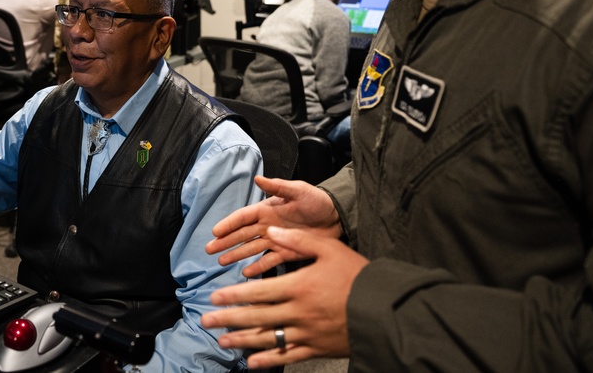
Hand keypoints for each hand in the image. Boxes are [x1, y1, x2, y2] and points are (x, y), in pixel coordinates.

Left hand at [202, 227, 368, 367]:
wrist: (386, 310)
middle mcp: (298, 312)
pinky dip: (269, 359)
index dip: (233, 296)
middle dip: (228, 319)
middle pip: (256, 317)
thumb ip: (297, 241)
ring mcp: (307, 333)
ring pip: (267, 338)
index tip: (214, 298)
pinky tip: (252, 362)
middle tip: (206, 320)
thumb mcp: (329, 249)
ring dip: (242, 340)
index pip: (257, 292)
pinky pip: (288, 356)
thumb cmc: (357, 275)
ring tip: (222, 340)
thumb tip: (271, 232)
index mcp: (298, 286)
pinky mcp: (317, 348)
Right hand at [206, 176, 341, 276]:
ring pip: (252, 249)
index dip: (229, 224)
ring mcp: (277, 239)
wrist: (338, 216)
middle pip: (242, 235)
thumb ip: (278, 187)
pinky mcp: (288, 252)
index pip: (243, 217)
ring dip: (237, 255)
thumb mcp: (299, 190)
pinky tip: (246, 273)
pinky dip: (258, 267)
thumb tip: (258, 179)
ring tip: (222, 262)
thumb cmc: (318, 201)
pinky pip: (270, 261)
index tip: (215, 232)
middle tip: (210, 250)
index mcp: (268, 209)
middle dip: (226, 242)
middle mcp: (268, 225)